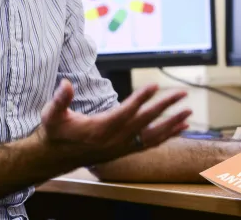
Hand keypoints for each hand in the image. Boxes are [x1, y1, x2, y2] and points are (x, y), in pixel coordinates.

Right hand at [39, 79, 191, 164]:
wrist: (58, 156)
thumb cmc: (56, 132)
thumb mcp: (51, 115)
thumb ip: (60, 100)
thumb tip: (66, 84)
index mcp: (100, 129)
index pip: (125, 112)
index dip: (140, 99)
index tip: (154, 86)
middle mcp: (115, 139)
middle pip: (145, 121)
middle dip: (164, 106)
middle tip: (181, 94)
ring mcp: (122, 146)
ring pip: (152, 135)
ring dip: (171, 123)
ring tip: (188, 112)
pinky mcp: (126, 149)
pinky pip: (150, 143)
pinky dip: (167, 136)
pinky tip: (180, 128)